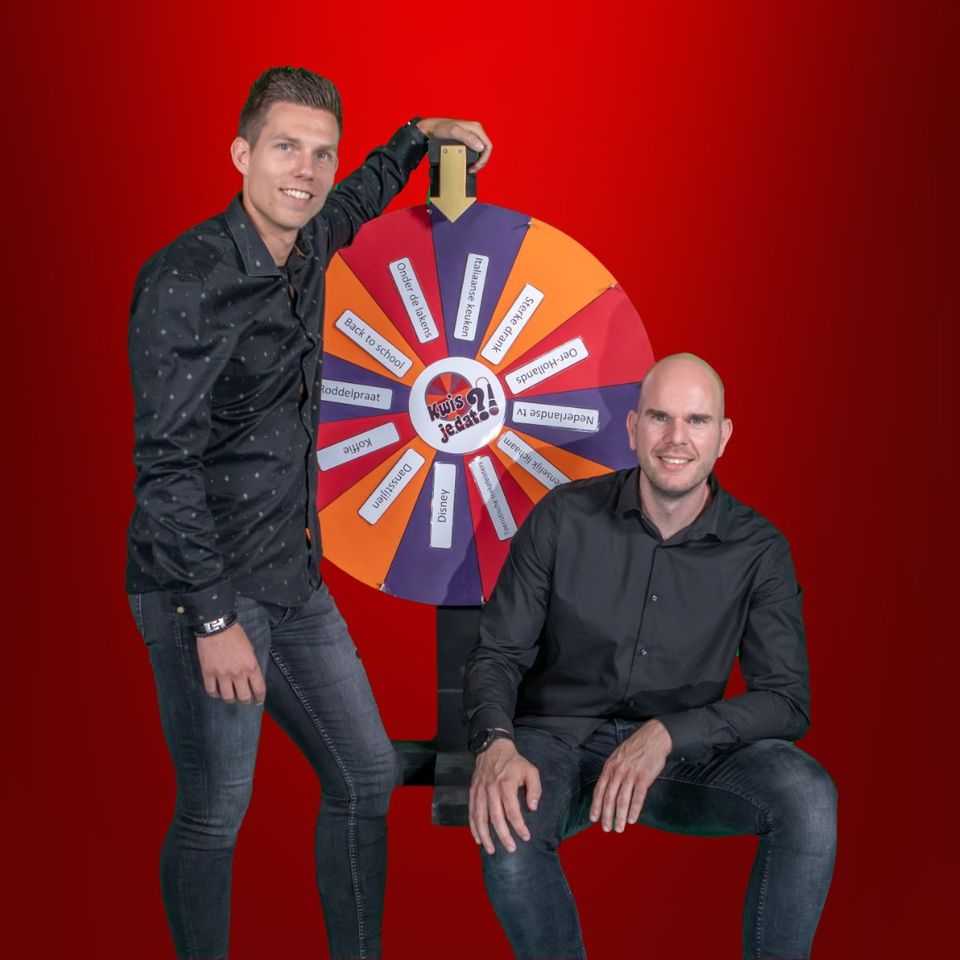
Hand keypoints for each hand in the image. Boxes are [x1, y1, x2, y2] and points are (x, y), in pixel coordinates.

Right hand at [196, 622, 265, 705]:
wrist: (217, 626)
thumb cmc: (236, 635)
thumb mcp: (250, 649)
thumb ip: (251, 664)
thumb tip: (250, 677)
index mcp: (251, 666)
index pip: (259, 689)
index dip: (260, 698)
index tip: (259, 701)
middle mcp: (238, 673)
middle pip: (244, 697)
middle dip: (246, 701)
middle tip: (245, 701)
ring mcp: (222, 675)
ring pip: (227, 697)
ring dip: (230, 699)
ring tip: (231, 697)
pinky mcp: (208, 673)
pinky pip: (211, 691)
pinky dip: (215, 694)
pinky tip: (217, 692)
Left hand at [416, 118, 492, 171]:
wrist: (432, 129)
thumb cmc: (441, 128)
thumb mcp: (454, 132)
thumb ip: (467, 138)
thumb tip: (480, 147)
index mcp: (476, 128)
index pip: (488, 146)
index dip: (484, 158)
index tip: (476, 166)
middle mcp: (476, 132)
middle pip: (485, 150)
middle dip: (480, 162)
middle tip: (472, 170)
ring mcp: (472, 137)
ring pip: (480, 152)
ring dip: (477, 162)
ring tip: (470, 168)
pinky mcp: (467, 141)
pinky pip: (473, 152)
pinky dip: (472, 159)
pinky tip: (467, 163)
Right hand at [468, 738, 541, 854]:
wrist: (493, 748)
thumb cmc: (514, 762)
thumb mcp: (531, 771)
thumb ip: (535, 789)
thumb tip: (533, 807)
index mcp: (506, 784)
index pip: (512, 811)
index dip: (519, 826)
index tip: (526, 837)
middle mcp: (491, 789)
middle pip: (496, 818)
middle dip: (503, 836)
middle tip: (511, 849)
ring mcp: (480, 791)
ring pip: (480, 818)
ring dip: (485, 836)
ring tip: (492, 850)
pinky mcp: (473, 792)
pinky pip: (471, 813)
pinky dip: (473, 827)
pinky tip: (478, 839)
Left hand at [589, 719, 671, 832]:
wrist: (653, 737)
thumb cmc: (636, 748)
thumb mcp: (618, 757)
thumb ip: (613, 772)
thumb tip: (608, 790)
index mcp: (609, 767)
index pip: (599, 790)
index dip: (596, 806)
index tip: (593, 818)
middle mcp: (618, 771)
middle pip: (609, 798)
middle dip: (606, 815)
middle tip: (605, 828)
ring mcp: (631, 775)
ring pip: (622, 800)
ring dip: (619, 817)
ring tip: (619, 828)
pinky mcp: (644, 778)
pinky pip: (637, 798)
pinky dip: (634, 811)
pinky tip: (632, 819)